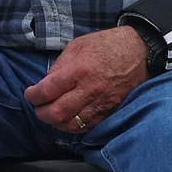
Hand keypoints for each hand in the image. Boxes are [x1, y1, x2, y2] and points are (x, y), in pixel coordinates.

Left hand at [23, 25, 148, 132]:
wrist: (140, 50)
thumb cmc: (108, 44)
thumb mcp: (78, 45)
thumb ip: (60, 65)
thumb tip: (46, 84)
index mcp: (80, 70)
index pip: (47, 91)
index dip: (33, 95)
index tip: (31, 93)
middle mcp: (90, 89)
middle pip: (56, 113)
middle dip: (41, 113)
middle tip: (39, 106)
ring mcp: (101, 102)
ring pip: (71, 124)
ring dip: (56, 122)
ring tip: (53, 113)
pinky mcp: (111, 110)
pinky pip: (87, 127)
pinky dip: (73, 126)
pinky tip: (69, 118)